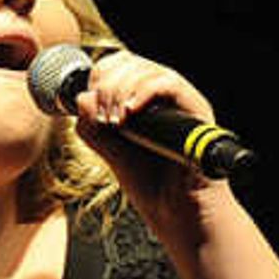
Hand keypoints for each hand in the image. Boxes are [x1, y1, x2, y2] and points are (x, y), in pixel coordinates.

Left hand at [69, 48, 232, 215]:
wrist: (179, 216)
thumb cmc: (152, 189)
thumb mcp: (111, 154)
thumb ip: (94, 127)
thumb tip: (82, 98)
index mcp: (146, 102)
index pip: (120, 66)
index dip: (99, 76)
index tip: (90, 103)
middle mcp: (166, 98)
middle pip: (131, 62)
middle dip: (107, 85)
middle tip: (102, 117)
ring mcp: (182, 103)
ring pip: (147, 70)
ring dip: (121, 91)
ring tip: (115, 122)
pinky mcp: (196, 112)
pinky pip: (169, 84)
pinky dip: (143, 93)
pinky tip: (129, 115)